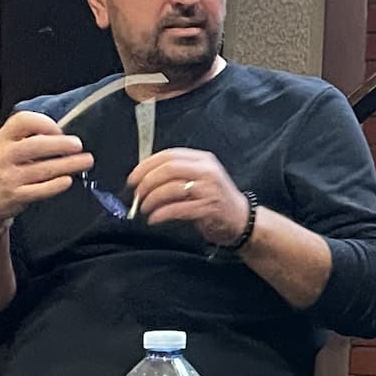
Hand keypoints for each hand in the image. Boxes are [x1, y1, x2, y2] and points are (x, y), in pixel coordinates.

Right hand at [0, 111, 92, 225]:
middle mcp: (4, 156)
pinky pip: (40, 190)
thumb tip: (62, 133)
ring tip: (85, 161)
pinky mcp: (16, 196)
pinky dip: (56, 185)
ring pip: (43, 169)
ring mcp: (9, 177)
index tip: (59, 129)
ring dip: (68, 164)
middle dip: (61, 144)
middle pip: (36, 145)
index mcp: (2, 138)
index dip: (44, 123)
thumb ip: (27, 137)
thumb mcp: (4, 145)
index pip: (23, 121)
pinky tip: (67, 180)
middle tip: (78, 145)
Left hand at [129, 149, 248, 245]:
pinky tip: (154, 219)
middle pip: (168, 169)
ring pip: (171, 188)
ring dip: (152, 199)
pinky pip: (178, 209)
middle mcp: (207, 171)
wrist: (242, 220)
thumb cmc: (216, 200)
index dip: (146, 165)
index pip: (169, 155)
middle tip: (137, 194)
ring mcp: (209, 189)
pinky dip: (161, 214)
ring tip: (145, 208)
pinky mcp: (208, 208)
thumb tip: (144, 177)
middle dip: (147, 182)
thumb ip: (177, 174)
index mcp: (203, 160)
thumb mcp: (200, 178)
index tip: (133, 177)